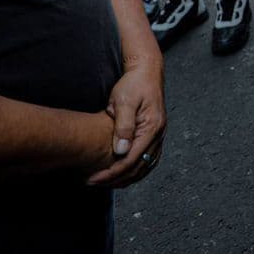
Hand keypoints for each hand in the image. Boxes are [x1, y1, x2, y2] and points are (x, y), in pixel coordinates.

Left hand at [87, 60, 166, 187]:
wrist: (147, 70)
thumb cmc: (134, 84)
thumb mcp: (123, 102)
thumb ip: (123, 127)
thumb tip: (120, 152)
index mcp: (152, 128)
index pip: (131, 160)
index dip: (112, 173)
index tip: (94, 178)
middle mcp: (159, 134)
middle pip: (139, 167)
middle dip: (117, 179)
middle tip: (94, 183)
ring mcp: (159, 135)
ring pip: (146, 166)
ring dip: (127, 177)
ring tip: (106, 182)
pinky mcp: (156, 134)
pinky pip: (149, 159)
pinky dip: (136, 170)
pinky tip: (123, 173)